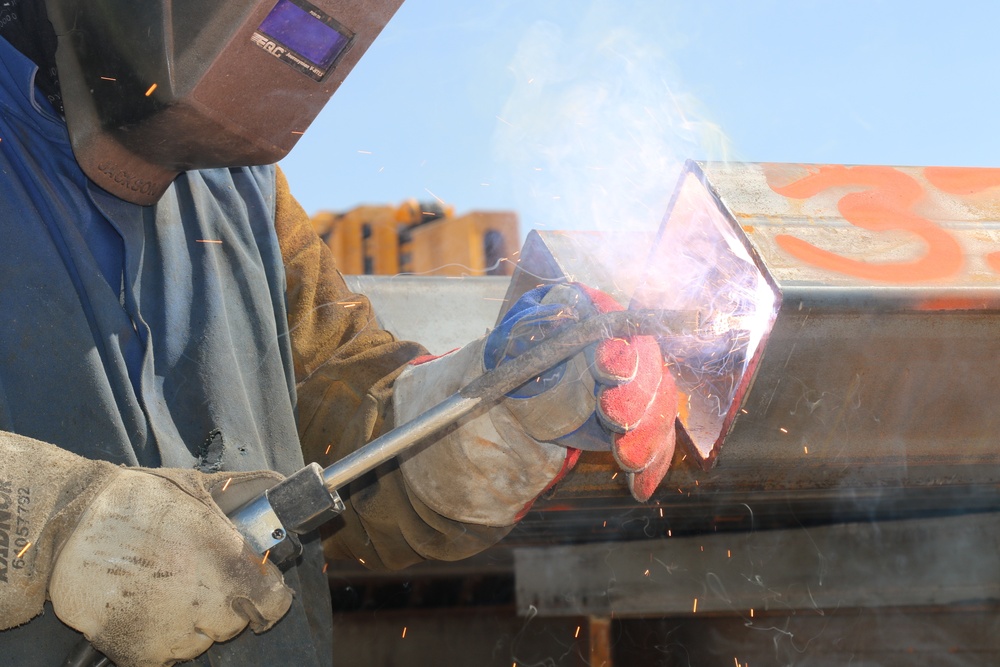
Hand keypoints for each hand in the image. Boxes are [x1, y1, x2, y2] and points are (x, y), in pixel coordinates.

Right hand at [0, 434, 291, 666]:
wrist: (68, 528)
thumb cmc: (135, 501)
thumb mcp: (196, 487)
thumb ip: (243, 494)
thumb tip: (280, 489)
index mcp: (226, 561)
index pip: (273, 601)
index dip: (269, 591)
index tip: (258, 581)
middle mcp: (205, 602)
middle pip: (237, 620)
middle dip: (228, 600)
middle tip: (199, 575)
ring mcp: (172, 631)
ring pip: (204, 639)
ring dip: (195, 619)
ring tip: (166, 586)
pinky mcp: (140, 651)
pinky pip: (170, 653)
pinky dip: (164, 635)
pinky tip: (146, 604)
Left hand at [484, 283, 677, 500]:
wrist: (519, 402)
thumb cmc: (515, 364)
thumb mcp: (510, 343)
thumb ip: (530, 330)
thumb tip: (553, 318)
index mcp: (592, 314)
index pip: (616, 324)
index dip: (618, 345)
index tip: (608, 367)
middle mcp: (625, 342)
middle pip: (648, 364)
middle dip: (636, 394)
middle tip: (618, 417)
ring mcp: (639, 381)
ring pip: (659, 403)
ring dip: (647, 433)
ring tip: (627, 457)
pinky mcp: (642, 416)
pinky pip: (657, 438)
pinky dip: (652, 464)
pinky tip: (638, 486)